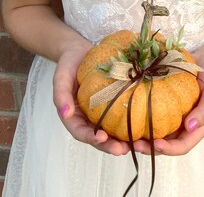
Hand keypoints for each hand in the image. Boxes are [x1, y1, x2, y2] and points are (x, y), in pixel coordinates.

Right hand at [52, 41, 129, 155]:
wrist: (80, 52)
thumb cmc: (69, 64)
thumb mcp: (61, 77)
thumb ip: (61, 94)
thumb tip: (65, 113)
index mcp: (74, 116)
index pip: (80, 132)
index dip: (90, 137)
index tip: (101, 138)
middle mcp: (88, 118)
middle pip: (98, 137)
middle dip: (110, 146)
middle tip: (122, 150)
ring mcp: (101, 113)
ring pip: (112, 132)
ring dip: (123, 141)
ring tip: (136, 145)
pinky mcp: (114, 105)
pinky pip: (122, 117)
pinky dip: (131, 124)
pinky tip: (143, 128)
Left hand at [134, 51, 203, 155]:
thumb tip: (190, 127)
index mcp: (195, 128)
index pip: (182, 146)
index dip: (169, 149)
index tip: (155, 144)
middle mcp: (181, 126)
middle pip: (165, 144)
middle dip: (149, 148)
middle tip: (134, 144)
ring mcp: (171, 117)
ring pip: (154, 132)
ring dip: (141, 137)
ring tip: (126, 137)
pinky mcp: (162, 105)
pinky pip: (150, 115)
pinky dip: (139, 119)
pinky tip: (127, 115)